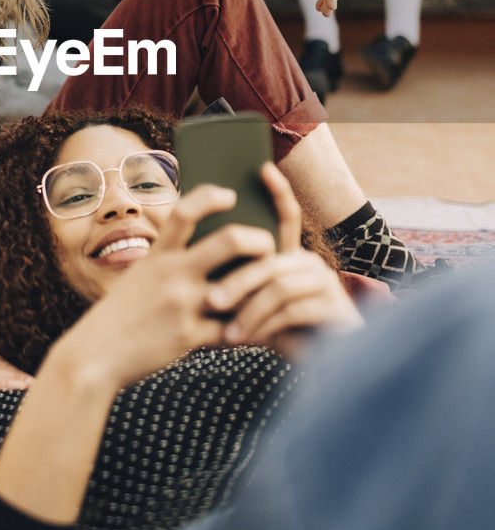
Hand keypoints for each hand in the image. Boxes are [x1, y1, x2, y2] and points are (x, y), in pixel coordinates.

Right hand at [57, 184, 278, 390]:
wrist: (95, 355)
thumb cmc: (121, 313)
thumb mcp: (140, 276)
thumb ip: (170, 261)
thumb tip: (209, 246)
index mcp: (158, 254)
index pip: (186, 211)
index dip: (212, 196)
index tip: (231, 195)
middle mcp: (171, 274)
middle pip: (229, 241)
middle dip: (258, 240)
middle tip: (268, 246)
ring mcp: (182, 305)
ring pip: (239, 286)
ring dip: (262, 286)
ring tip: (273, 287)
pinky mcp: (189, 338)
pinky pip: (232, 331)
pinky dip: (248, 330)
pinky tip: (259, 329)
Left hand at [206, 164, 362, 358]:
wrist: (323, 362)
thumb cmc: (277, 329)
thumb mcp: (255, 303)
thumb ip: (240, 281)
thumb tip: (196, 263)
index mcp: (290, 256)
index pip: (287, 216)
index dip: (279, 191)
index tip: (264, 168)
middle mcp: (309, 262)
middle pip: (269, 260)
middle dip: (239, 281)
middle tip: (212, 301)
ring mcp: (324, 282)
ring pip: (278, 287)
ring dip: (250, 312)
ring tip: (229, 334)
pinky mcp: (333, 307)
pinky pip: (291, 312)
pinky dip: (266, 328)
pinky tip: (249, 341)